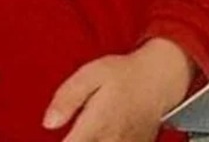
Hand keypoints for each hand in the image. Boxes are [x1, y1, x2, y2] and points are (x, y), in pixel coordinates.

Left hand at [43, 37, 194, 141]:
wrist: (160, 78)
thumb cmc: (124, 74)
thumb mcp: (92, 74)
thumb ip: (68, 97)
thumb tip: (49, 122)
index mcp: (95, 126)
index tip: (58, 136)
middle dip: (77, 141)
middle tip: (77, 131)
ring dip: (92, 140)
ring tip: (91, 130)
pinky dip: (106, 141)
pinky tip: (104, 134)